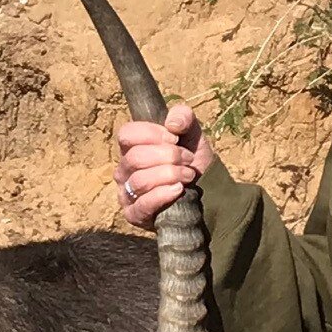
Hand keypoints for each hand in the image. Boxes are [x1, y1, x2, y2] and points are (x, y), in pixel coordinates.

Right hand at [114, 104, 212, 230]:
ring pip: (139, 181)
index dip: (152, 134)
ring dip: (169, 175)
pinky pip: (143, 204)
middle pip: (135, 157)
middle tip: (188, 159)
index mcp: (131, 147)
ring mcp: (126, 193)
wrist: (207, 191)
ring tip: (188, 175)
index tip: (175, 138)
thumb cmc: (192, 160)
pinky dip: (163, 195)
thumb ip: (183, 116)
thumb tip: (172, 124)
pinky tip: (179, 190)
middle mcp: (124, 169)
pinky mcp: (134, 215)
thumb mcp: (193, 133)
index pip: (127, 134)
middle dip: (168, 156)